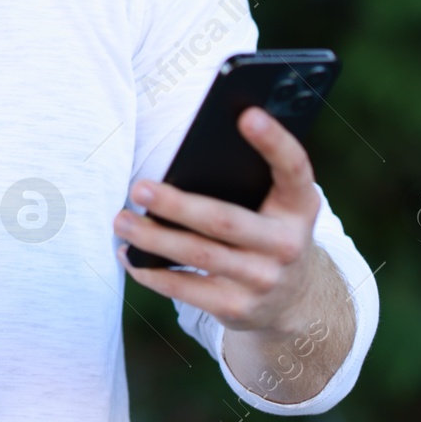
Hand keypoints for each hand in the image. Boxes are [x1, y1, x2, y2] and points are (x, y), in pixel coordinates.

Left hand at [113, 106, 322, 333]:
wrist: (294, 299)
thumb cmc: (268, 230)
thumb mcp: (276, 205)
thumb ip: (249, 179)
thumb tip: (184, 158)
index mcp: (300, 205)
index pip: (294, 167)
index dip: (274, 140)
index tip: (247, 113)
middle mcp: (288, 244)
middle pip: (225, 221)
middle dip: (177, 205)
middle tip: (138, 188)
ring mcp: (264, 280)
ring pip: (198, 255)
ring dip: (152, 237)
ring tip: (120, 220)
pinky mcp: (238, 308)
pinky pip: (186, 289)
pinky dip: (151, 272)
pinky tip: (128, 254)